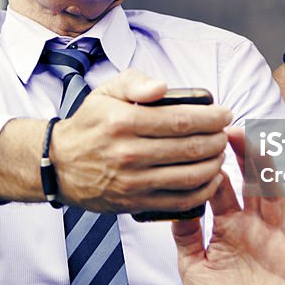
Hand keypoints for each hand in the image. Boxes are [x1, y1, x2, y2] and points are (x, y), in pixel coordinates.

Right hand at [50, 69, 232, 212]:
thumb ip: (135, 81)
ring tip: (219, 153)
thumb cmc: (90, 125)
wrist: (60, 164)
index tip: (225, 114)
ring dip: (214, 164)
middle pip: (190, 148)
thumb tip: (162, 87)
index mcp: (124, 121)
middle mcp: (129, 153)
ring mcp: (133, 181)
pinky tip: (211, 179)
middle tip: (224, 133)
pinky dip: (202, 191)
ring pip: (189, 176)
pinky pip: (179, 200)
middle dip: (217, 139)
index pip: (181, 120)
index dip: (211, 117)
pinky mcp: (135, 203)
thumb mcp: (106, 91)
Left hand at [172, 127, 284, 284]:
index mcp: (227, 225)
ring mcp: (274, 235)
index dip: (213, 166)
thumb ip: (185, 237)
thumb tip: (173, 205)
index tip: (204, 141)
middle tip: (231, 130)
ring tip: (261, 143)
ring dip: (268, 169)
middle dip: (242, 155)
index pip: (220, 188)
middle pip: (249, 181)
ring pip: (273, 194)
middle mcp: (252, 224)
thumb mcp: (194, 268)